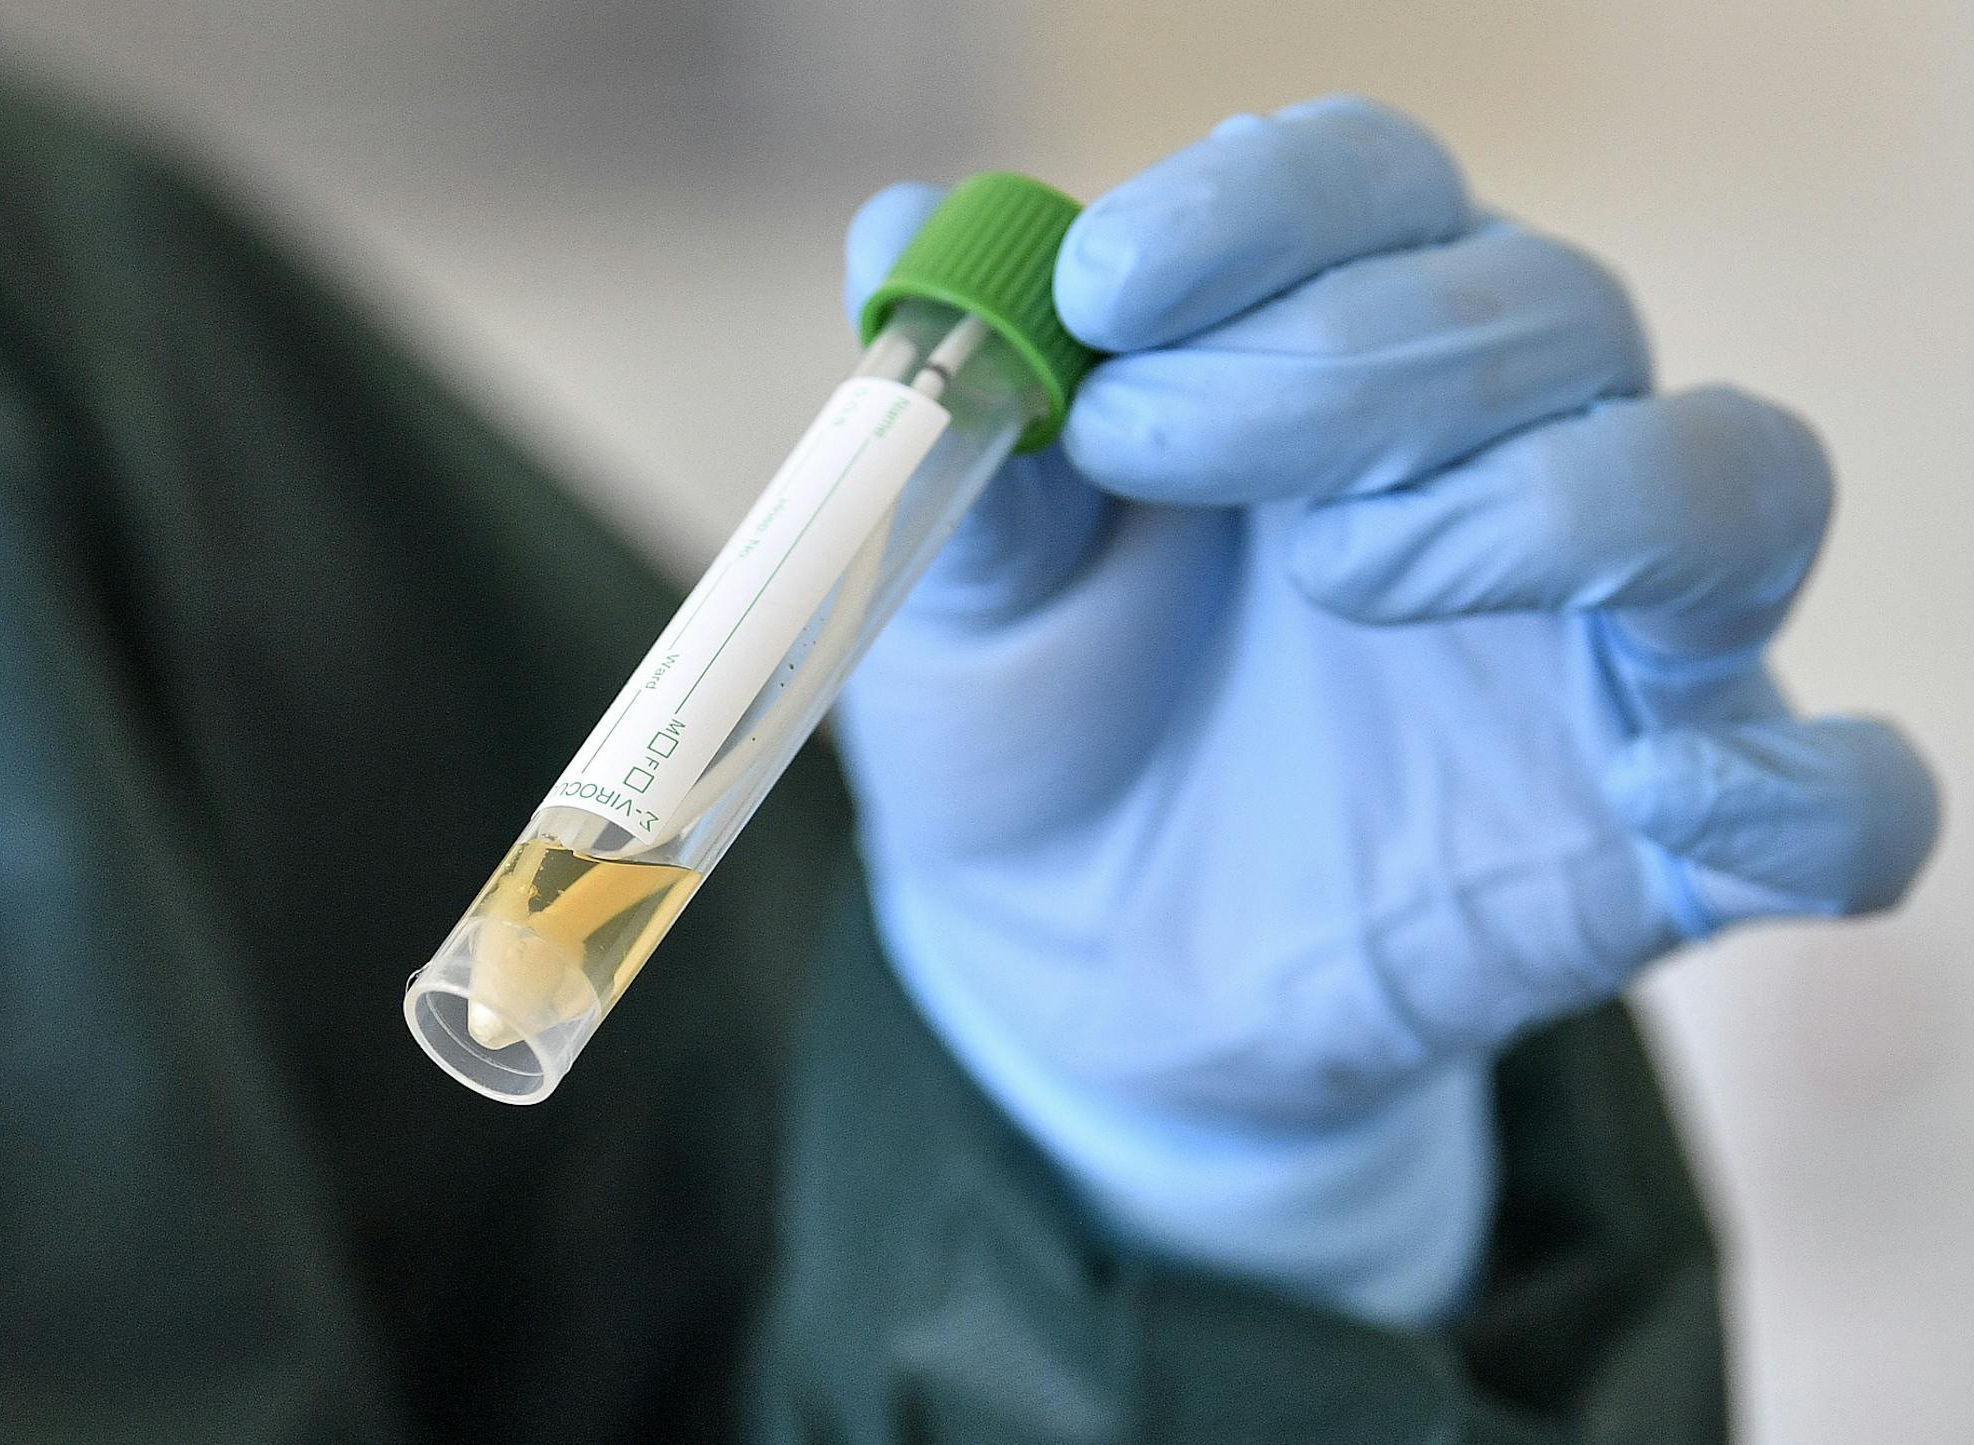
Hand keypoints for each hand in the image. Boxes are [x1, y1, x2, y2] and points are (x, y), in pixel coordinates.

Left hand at [835, 98, 1939, 1322]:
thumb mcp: (963, 597)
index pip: (1383, 194)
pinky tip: (1663, 792)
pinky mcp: (1660, 841)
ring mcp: (1604, 653)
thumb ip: (966, 438)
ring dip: (1552, 500)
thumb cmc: (1034, 737)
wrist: (1069, 974)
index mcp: (1338, 361)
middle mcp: (1507, 463)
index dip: (1269, 206)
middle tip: (1146, 440)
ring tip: (1345, 578)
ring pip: (1729, 480)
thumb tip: (901, 233)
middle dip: (1344, 355)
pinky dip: (1804, 786)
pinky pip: (1844, 801)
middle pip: (1551, 308)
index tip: (1109, 284)